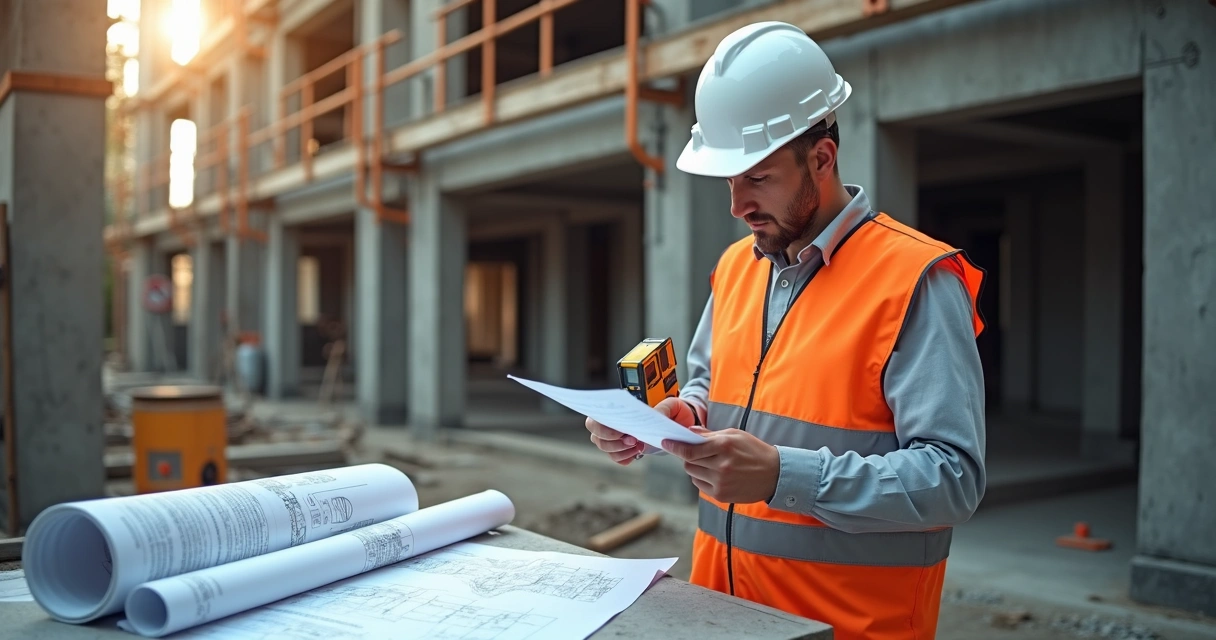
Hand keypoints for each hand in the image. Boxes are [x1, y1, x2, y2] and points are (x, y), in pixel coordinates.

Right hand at [586, 397, 697, 465]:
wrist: (677, 422)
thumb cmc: (670, 410)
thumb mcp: (672, 405)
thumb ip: (664, 407)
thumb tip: (654, 416)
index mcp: (615, 407)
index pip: (595, 418)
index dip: (602, 427)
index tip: (620, 430)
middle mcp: (610, 423)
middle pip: (596, 437)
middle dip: (613, 441)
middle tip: (633, 440)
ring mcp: (615, 438)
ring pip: (606, 449)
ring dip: (621, 450)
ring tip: (639, 445)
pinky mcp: (623, 450)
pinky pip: (617, 459)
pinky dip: (626, 457)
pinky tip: (638, 452)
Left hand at [661, 429, 779, 503]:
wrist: (774, 474)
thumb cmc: (754, 450)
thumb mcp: (734, 435)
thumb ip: (710, 435)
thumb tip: (689, 432)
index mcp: (724, 446)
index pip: (690, 450)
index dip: (674, 446)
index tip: (665, 442)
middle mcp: (721, 466)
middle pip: (688, 462)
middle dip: (688, 456)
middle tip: (696, 452)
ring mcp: (721, 482)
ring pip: (692, 474)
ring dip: (695, 467)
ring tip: (710, 463)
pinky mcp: (721, 495)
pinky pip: (699, 485)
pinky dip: (702, 478)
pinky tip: (715, 473)